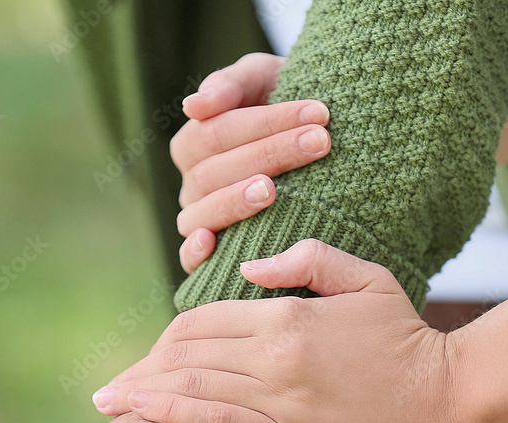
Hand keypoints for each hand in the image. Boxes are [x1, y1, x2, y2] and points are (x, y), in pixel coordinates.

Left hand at [92, 240, 476, 422]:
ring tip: (109, 401)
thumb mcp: (367, 280)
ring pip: (190, 387)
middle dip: (146, 367)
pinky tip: (139, 417)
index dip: (169, 336)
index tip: (149, 352)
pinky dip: (169, 417)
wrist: (454, 403)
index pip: (204, 318)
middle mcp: (273, 355)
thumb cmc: (412, 339)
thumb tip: (250, 268)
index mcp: (288, 314)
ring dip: (143, 393)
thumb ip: (308, 260)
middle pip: (187, 352)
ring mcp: (278, 401)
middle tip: (117, 384)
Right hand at [173, 53, 330, 272]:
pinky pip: (187, 258)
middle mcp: (193, 184)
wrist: (316, 142)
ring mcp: (199, 219)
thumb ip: (231, 84)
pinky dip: (193, 252)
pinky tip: (212, 243)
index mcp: (195, 143)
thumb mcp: (263, 80)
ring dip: (236, 201)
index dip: (265, 122)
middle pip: (214, 172)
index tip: (319, 113)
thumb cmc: (284, 104)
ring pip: (204, 211)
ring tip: (272, 190)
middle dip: (269, 155)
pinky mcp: (210, 254)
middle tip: (319, 143)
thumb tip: (193, 106)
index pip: (217, 131)